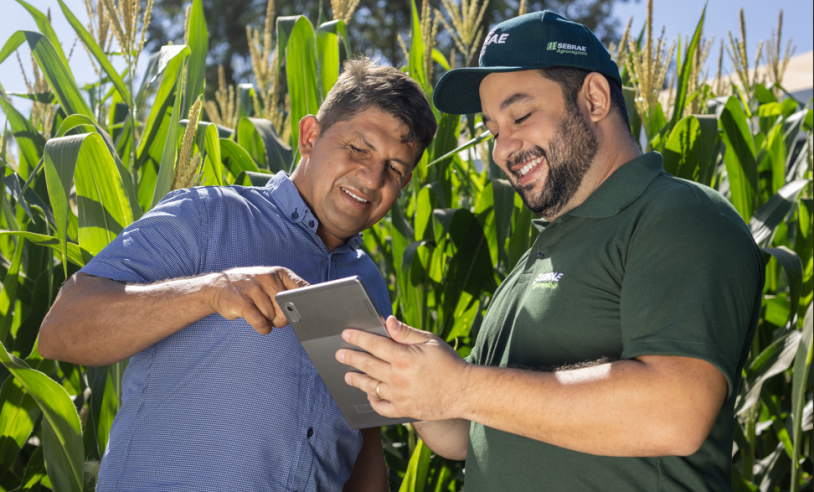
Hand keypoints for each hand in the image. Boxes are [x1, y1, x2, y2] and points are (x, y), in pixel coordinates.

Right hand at [208, 266, 308, 333]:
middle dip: (283, 318)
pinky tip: (260, 325)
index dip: (307, 302)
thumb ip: (288, 292)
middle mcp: (267, 278)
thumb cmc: (250, 288)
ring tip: (260, 314)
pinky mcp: (241, 302)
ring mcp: (253, 289)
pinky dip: (263, 328)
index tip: (307, 310)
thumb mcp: (270, 282)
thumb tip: (303, 310)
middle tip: (274, 317)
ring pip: (273, 317)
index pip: (302, 287)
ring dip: (269, 322)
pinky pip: (261, 323)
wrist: (217, 287)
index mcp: (279, 273)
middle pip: (288, 307)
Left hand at [336, 316, 470, 420]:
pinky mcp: (404, 410)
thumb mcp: (431, 341)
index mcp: (403, 357)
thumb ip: (407, 332)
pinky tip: (368, 394)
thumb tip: (388, 321)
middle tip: (339, 354)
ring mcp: (399, 396)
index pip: (373, 344)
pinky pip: (380, 407)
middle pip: (367, 365)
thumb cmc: (450, 363)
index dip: (357, 338)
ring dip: (357, 380)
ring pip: (370, 387)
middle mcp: (397, 377)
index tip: (346, 334)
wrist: (465, 392)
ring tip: (348, 376)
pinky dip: (372, 400)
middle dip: (350, 358)